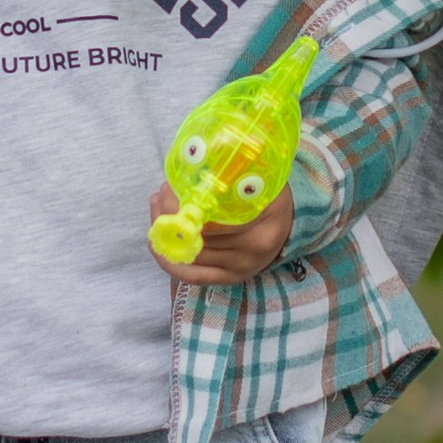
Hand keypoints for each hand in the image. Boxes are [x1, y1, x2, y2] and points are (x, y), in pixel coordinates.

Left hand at [150, 181, 292, 283]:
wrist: (286, 221)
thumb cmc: (267, 194)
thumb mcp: (259, 178)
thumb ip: (232, 175)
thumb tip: (192, 162)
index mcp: (260, 228)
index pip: (212, 223)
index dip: (184, 206)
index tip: (170, 186)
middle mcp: (251, 254)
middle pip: (198, 240)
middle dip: (171, 216)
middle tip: (160, 194)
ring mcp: (240, 270)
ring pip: (192, 256)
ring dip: (166, 233)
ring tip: (158, 208)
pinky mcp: (230, 279)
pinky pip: (194, 277)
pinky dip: (171, 263)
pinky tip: (156, 243)